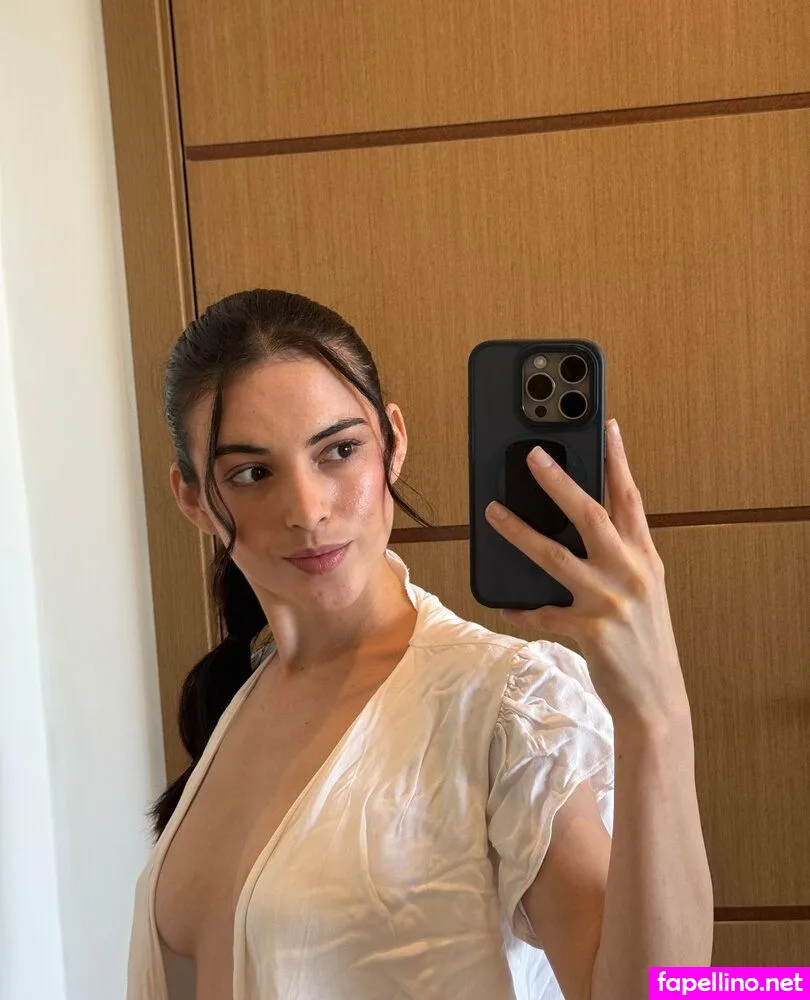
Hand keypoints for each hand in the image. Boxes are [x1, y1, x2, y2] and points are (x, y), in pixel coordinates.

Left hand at [485, 419, 689, 733]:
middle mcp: (629, 573)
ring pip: (554, 556)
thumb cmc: (645, 639)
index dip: (619, 460)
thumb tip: (581, 523)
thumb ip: (619, 555)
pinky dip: (521, 608)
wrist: (656, 697)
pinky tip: (505, 605)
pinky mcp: (589, 630)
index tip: (607, 427)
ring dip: (519, 532)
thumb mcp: (644, 589)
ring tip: (493, 513)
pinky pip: (542, 612)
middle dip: (559, 481)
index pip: (630, 498)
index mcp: (644, 558)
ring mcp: (609, 600)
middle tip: (533, 455)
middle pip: (589, 514)